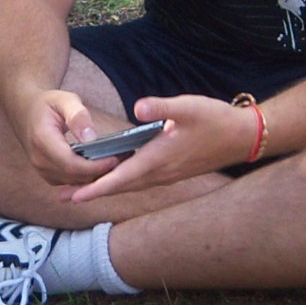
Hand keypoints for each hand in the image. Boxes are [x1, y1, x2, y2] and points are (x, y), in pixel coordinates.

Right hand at [19, 89, 128, 186]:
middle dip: (100, 171)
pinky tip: (102, 165)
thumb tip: (91, 138)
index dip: (94, 166)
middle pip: (74, 176)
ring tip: (117, 161)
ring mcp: (42, 170)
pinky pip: (71, 181)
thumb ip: (78, 116)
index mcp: (42, 140)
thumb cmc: (47, 104)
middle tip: (124, 160)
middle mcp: (39, 160)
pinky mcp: (48, 175)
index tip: (115, 158)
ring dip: (95, 176)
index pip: (71, 163)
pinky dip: (87, 176)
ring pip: (74, 182)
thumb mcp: (64, 100)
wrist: (26, 112)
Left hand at [61, 93, 255, 204]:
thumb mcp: (188, 106)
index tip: (75, 196)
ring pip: (129, 186)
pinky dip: (120, 183)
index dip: (97, 187)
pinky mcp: (171, 171)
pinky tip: (112, 178)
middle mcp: (160, 172)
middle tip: (62, 197)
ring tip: (78, 192)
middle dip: (91, 193)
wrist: (242, 138)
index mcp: (159, 158)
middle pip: (119, 187)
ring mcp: (166, 174)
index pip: (121, 177)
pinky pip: (139, 182)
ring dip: (104, 190)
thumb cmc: (216, 120)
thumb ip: (161, 107)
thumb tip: (138, 108)